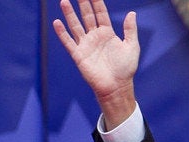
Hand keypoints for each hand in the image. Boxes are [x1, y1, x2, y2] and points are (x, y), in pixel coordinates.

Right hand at [53, 0, 139, 129]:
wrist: (117, 87)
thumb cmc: (126, 69)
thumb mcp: (131, 46)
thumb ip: (130, 30)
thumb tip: (132, 13)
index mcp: (108, 33)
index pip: (100, 13)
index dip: (96, 2)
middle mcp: (95, 37)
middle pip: (87, 16)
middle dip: (82, 3)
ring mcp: (86, 45)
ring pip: (76, 25)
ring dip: (70, 14)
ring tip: (64, 1)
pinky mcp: (78, 55)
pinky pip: (68, 42)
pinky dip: (62, 33)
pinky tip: (57, 22)